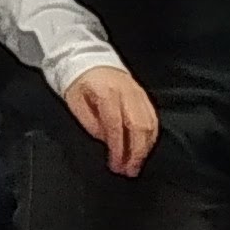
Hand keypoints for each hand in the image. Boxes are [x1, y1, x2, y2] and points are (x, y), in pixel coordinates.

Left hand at [60, 63, 160, 177]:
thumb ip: (91, 123)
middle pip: (139, 127)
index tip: (116, 165)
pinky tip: (145, 148)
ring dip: (145, 148)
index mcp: (107, 93)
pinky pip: (153, 118)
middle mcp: (127, 93)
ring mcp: (138, 93)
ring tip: (137, 164)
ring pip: (150, 124)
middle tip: (129, 170)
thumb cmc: (79, 82)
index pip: (116, 126)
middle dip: (136, 153)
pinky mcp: (143, 95)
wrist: (88, 59)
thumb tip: (106, 140)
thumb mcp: (75, 102)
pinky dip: (151, 136)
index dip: (118, 148)